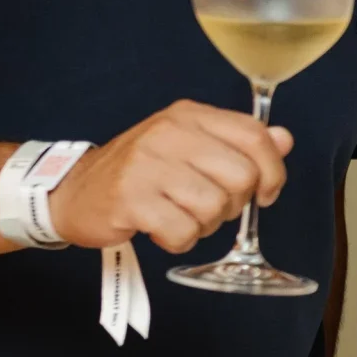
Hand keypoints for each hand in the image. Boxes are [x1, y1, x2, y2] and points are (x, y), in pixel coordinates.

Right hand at [47, 100, 293, 254]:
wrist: (73, 190)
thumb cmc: (140, 172)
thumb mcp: (190, 146)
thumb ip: (238, 142)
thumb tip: (284, 139)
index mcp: (188, 115)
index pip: (255, 137)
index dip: (272, 171)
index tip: (265, 192)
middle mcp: (168, 133)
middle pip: (241, 177)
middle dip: (234, 203)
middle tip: (210, 208)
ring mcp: (147, 166)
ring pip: (214, 207)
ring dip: (204, 225)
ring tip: (181, 217)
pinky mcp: (130, 200)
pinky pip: (183, 232)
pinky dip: (180, 241)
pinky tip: (163, 230)